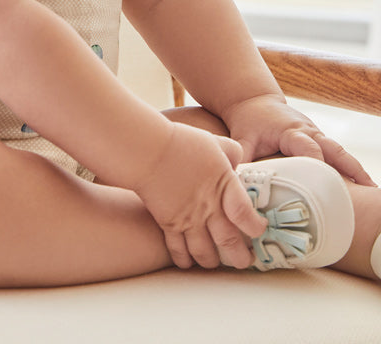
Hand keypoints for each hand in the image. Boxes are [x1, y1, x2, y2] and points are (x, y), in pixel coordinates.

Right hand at [136, 123, 266, 269]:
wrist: (148, 150)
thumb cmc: (181, 142)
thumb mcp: (214, 141)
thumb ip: (231, 152)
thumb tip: (237, 163)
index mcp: (223, 184)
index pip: (245, 214)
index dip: (255, 226)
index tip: (259, 229)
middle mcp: (208, 207)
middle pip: (229, 240)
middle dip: (240, 256)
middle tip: (245, 261)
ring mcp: (188, 218)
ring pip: (204, 252)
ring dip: (211, 262)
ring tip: (216, 264)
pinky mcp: (168, 223)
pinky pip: (178, 249)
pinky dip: (184, 259)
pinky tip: (187, 262)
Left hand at [224, 93, 376, 186]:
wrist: (256, 102)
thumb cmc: (249, 121)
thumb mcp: (242, 138)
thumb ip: (241, 158)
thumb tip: (237, 182)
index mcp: (291, 131)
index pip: (309, 148)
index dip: (319, 164)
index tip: (329, 183)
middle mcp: (309, 132)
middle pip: (334, 149)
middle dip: (351, 168)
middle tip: (368, 191)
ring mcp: (317, 136)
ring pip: (341, 152)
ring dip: (357, 170)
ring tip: (373, 194)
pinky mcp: (319, 141)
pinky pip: (338, 155)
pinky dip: (351, 169)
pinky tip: (362, 188)